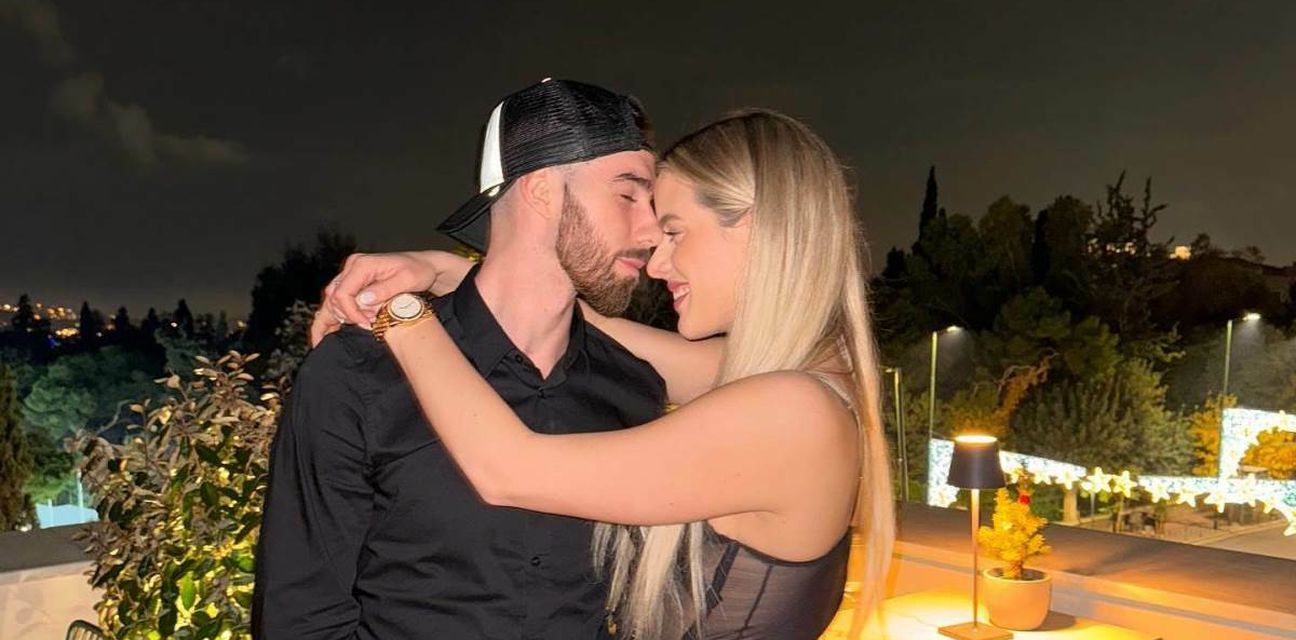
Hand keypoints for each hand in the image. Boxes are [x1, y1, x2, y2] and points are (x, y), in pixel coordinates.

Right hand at [310, 251, 472, 347]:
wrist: (424, 266)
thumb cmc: (418, 271)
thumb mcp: (407, 280)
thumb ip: (384, 290)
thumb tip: (362, 301)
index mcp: (362, 264)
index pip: (343, 292)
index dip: (351, 312)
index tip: (367, 323)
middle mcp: (353, 267)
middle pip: (334, 296)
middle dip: (347, 315)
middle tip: (368, 324)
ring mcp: (352, 274)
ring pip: (333, 298)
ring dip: (342, 316)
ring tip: (356, 327)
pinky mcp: (355, 282)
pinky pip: (340, 298)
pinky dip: (338, 313)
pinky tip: (333, 329)